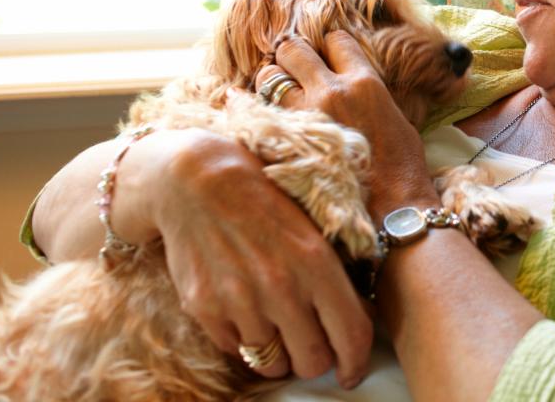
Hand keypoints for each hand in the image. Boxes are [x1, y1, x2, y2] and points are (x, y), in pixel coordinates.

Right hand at [126, 128, 372, 386]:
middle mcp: (281, 286)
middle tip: (312, 345)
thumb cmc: (264, 199)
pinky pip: (236, 349)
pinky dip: (244, 340)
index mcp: (317, 263)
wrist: (198, 182)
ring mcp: (240, 301)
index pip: (351, 335)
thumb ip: (333, 274)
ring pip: (273, 363)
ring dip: (279, 354)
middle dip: (317, 359)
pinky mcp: (205, 308)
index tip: (351, 371)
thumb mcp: (312, 227)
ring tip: (278, 330)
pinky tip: (246, 312)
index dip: (356, 362)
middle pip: (313, 362)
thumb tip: (355, 318)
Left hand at [255, 32, 438, 217]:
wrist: (393, 209)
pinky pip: (258, 112)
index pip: (335, 40)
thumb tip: (349, 84)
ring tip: (279, 93)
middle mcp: (332, 91)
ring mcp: (306, 115)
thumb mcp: (394, 116)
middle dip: (292, 56)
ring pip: (269, 76)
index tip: (327, 57)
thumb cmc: (402, 167)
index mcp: (365, 82)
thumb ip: (367, 93)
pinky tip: (257, 113)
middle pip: (294, 49)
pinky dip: (256, 109)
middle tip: (294, 70)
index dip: (329, 46)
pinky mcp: (287, 142)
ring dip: (272, 81)